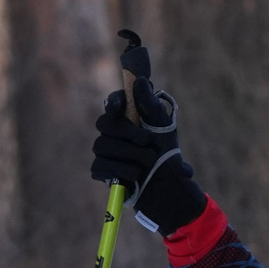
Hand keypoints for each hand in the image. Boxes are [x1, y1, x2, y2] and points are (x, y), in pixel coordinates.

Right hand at [91, 77, 207, 234]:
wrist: (168, 186)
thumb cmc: (165, 154)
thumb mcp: (163, 128)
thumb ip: (151, 105)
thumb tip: (141, 81)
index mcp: (127, 118)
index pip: (113, 103)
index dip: (114, 102)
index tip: (120, 107)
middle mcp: (112, 132)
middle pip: (104, 124)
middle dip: (127, 133)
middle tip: (147, 142)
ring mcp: (105, 152)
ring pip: (102, 146)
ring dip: (129, 154)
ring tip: (147, 162)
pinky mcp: (102, 171)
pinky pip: (100, 166)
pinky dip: (120, 171)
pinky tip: (134, 175)